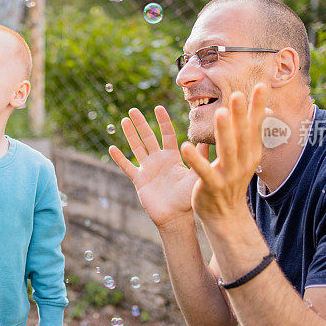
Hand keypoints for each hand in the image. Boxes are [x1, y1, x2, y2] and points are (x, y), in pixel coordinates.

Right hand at [109, 106, 209, 228]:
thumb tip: (213, 139)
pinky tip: (112, 148)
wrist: (176, 218)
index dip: (163, 121)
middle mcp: (159, 160)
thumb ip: (201, 157)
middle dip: (141, 123)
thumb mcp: (197, 174)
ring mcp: (147, 169)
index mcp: (172, 157)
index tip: (158, 108)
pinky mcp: (139, 180)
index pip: (167, 134)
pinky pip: (127, 167)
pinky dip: (119, 158)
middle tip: (134, 110)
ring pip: (136, 148)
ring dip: (130, 135)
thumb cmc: (188, 198)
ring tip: (124, 120)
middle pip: (148, 137)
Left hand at [180, 85, 267, 224]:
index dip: (258, 106)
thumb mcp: (244, 157)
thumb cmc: (232, 180)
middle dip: (240, 114)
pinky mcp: (212, 185)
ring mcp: (228, 174)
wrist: (226, 215)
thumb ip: (247, 135)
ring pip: (226, 150)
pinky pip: (202, 170)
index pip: (255, 126)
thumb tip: (257, 110)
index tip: (260, 85)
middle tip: (237, 94)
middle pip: (242, 135)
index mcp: (250, 152)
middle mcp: (243, 162)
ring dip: (223, 131)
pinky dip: (195, 159)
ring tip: (219, 113)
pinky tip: (185, 146)